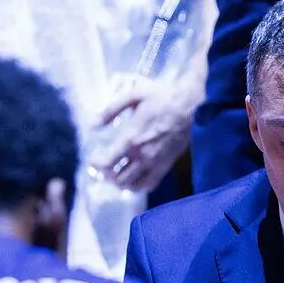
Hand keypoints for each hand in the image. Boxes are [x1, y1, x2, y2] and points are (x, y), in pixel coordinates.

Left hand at [91, 77, 194, 192]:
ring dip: (121, 182)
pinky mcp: (166, 165)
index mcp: (130, 138)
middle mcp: (141, 155)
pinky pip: (150, 184)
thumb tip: (92, 126)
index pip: (106, 163)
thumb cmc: (162, 97)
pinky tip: (135, 179)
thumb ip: (110, 111)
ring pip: (132, 184)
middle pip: (117, 178)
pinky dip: (138, 186)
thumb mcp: (133, 96)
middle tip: (105, 167)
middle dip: (107, 175)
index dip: (96, 165)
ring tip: (118, 174)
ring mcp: (155, 162)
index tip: (93, 160)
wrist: (191, 105)